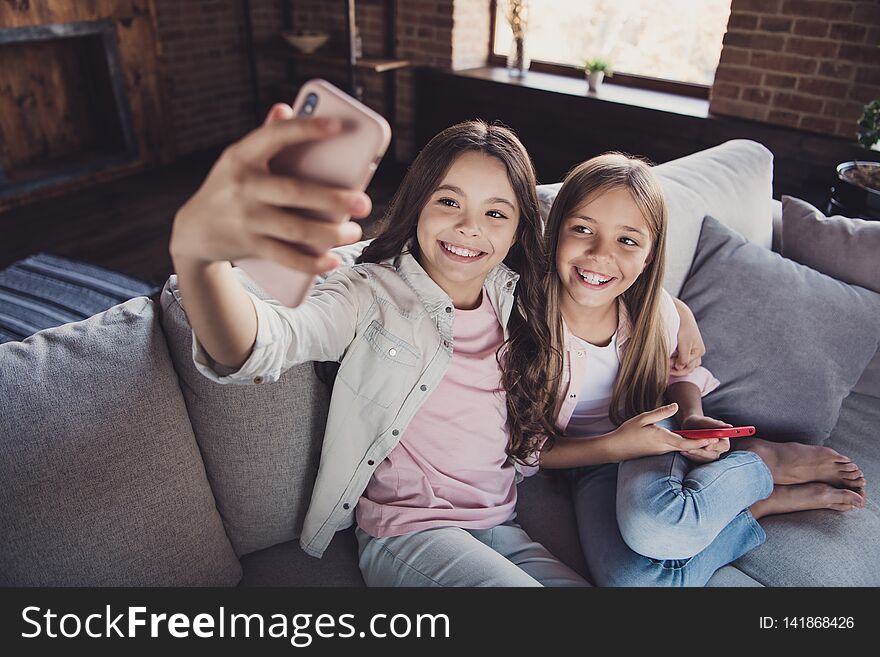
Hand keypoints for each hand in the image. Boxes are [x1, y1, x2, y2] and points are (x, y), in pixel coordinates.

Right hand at [169, 103, 371, 273]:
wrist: (193, 230)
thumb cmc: (229, 187)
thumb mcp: (239, 159)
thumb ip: (265, 135)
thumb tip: (287, 108)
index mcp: (242, 155)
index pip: (275, 136)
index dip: (306, 128)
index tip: (338, 126)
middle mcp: (242, 186)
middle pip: (294, 192)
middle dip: (332, 198)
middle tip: (363, 202)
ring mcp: (245, 218)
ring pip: (294, 229)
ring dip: (329, 233)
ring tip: (354, 232)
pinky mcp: (248, 245)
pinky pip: (285, 256)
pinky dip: (310, 262)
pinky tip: (332, 260)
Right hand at [610, 403, 718, 461]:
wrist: (615, 449)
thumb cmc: (627, 432)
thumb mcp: (643, 418)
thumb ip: (661, 412)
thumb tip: (675, 406)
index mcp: (662, 438)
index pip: (686, 443)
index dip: (701, 442)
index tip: (713, 438)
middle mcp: (664, 447)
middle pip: (689, 447)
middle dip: (704, 444)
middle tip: (719, 438)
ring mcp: (662, 451)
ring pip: (683, 448)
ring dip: (696, 444)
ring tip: (710, 438)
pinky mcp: (659, 451)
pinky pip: (676, 448)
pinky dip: (686, 445)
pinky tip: (692, 441)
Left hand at [670, 302, 705, 375]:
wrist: (682, 315)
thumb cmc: (684, 329)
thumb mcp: (684, 345)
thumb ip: (683, 358)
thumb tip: (680, 368)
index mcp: (699, 352)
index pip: (688, 367)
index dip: (677, 370)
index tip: (666, 369)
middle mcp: (698, 352)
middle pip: (688, 367)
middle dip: (676, 369)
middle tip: (665, 368)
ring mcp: (693, 350)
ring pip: (686, 364)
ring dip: (676, 365)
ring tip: (667, 364)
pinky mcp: (687, 347)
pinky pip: (684, 358)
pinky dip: (677, 360)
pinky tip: (670, 360)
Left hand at [679, 414, 731, 462]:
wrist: (690, 426)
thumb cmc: (699, 422)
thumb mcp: (706, 421)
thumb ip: (717, 425)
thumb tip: (730, 427)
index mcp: (724, 439)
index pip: (723, 446)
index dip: (716, 447)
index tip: (707, 447)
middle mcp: (719, 448)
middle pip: (713, 455)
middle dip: (701, 452)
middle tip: (690, 449)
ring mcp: (711, 454)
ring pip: (705, 459)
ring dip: (694, 455)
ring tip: (684, 450)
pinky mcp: (703, 458)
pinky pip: (698, 460)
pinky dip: (690, 456)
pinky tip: (682, 451)